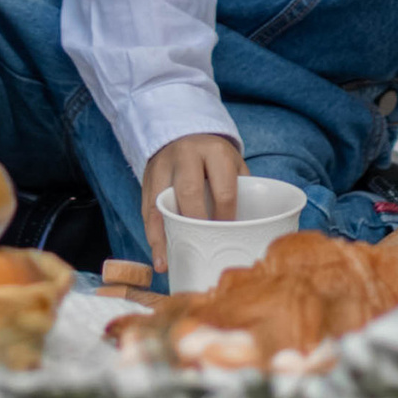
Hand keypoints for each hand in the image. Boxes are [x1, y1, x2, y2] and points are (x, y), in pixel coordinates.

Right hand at [140, 133, 242, 274]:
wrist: (184, 134)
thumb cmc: (215, 159)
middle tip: (201, 248)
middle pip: (189, 191)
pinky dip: (152, 234)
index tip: (228, 238)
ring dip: (162, 236)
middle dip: (195, 223)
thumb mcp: (233, 164)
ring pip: (160, 202)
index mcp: (214, 151)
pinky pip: (147, 208)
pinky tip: (158, 255)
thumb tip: (250, 232)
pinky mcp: (147, 178)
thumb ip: (241, 190)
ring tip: (165, 263)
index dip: (226, 218)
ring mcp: (163, 166)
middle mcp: (186, 155)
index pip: (223, 190)